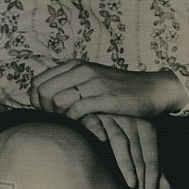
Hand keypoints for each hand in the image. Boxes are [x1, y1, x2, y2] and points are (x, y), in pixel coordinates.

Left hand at [30, 59, 187, 120]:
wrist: (152, 89)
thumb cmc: (117, 88)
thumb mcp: (90, 79)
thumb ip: (68, 83)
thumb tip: (41, 98)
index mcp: (74, 65)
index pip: (37, 82)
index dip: (36, 101)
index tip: (47, 112)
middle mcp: (81, 71)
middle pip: (43, 92)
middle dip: (44, 110)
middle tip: (58, 119)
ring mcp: (94, 83)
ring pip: (58, 100)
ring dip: (60, 116)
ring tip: (71, 121)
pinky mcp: (106, 98)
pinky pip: (78, 109)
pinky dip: (75, 120)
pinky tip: (83, 123)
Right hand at [82, 113, 171, 188]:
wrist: (104, 105)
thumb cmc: (123, 130)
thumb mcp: (142, 146)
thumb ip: (154, 167)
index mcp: (146, 128)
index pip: (151, 158)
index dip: (152, 179)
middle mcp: (131, 122)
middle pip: (138, 154)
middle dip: (141, 178)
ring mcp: (112, 118)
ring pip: (120, 141)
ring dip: (125, 163)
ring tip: (131, 183)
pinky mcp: (93, 115)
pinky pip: (95, 123)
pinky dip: (98, 131)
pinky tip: (101, 141)